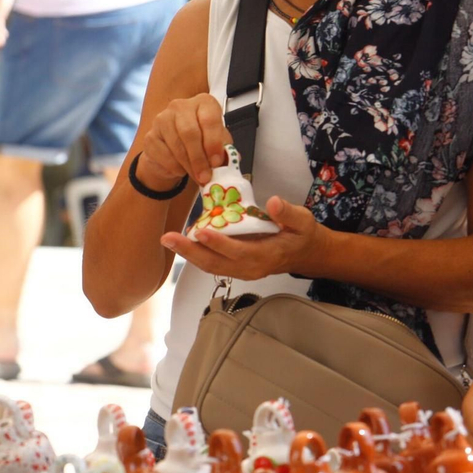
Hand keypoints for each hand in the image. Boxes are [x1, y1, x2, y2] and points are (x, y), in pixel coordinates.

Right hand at [139, 93, 234, 188]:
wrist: (174, 152)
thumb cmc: (200, 143)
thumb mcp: (217, 144)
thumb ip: (224, 150)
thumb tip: (231, 160)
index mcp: (203, 103)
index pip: (209, 119)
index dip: (213, 142)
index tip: (216, 162)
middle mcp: (180, 106)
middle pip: (190, 132)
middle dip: (199, 158)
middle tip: (206, 176)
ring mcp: (162, 119)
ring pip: (176, 145)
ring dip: (189, 166)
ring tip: (197, 177)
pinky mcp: (150, 136)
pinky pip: (163, 155)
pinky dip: (174, 167)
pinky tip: (180, 169)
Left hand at [160, 196, 324, 281]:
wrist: (304, 253)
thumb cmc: (302, 235)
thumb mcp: (303, 221)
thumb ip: (288, 213)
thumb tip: (273, 202)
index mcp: (267, 256)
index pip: (239, 252)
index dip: (219, 244)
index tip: (201, 232)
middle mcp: (251, 267)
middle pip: (216, 263)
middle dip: (190, 251)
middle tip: (168, 238)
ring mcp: (242, 270)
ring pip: (210, 266)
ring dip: (188, 253)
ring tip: (168, 239)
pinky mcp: (235, 267)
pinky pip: (212, 264)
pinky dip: (195, 254)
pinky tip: (180, 242)